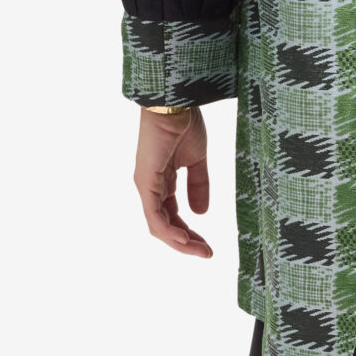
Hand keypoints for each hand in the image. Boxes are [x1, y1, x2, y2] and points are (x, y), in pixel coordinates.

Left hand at [134, 107, 212, 256]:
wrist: (176, 102)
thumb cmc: (184, 123)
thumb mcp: (197, 160)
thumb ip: (199, 186)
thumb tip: (202, 213)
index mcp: (162, 181)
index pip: (172, 216)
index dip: (190, 233)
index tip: (208, 245)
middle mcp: (150, 187)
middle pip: (164, 226)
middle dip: (186, 243)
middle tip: (207, 253)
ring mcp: (146, 185)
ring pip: (158, 226)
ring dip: (179, 243)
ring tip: (200, 251)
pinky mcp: (146, 181)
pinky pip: (155, 215)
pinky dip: (169, 231)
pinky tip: (184, 240)